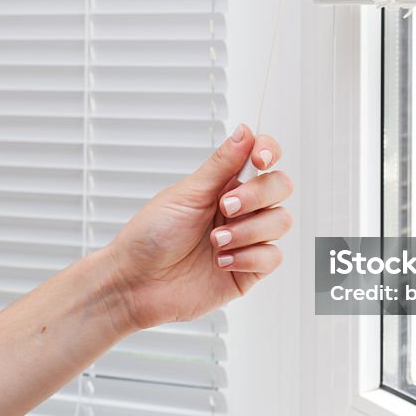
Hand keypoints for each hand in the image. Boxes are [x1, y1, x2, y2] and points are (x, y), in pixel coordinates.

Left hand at [102, 125, 292, 330]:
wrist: (135, 283)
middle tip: (226, 206)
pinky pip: (273, 256)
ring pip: (280, 221)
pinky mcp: (248, 270)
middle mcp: (240, 209)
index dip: (269, 152)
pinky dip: (248, 257)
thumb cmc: (151, 237)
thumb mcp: (186, 194)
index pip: (262, 158)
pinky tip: (221, 262)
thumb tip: (245, 132)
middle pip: (280, 187)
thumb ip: (221, 165)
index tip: (260, 159)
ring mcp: (246, 239)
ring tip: (215, 241)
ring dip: (248, 230)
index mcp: (224, 184)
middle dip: (258, 195)